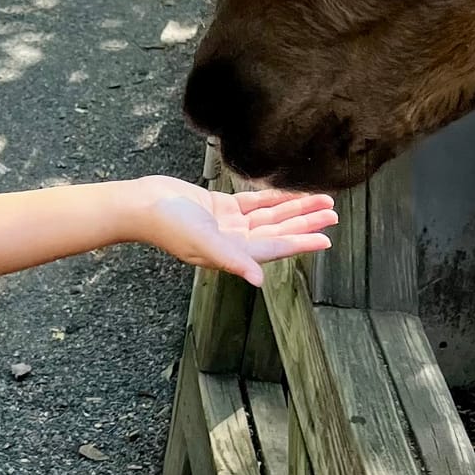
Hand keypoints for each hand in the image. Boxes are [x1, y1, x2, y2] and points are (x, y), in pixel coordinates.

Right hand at [128, 177, 334, 285]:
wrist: (142, 204)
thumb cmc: (167, 225)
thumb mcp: (203, 242)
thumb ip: (232, 259)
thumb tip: (259, 280)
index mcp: (234, 252)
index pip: (276, 248)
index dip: (302, 242)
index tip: (326, 238)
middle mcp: (235, 241)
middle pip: (279, 231)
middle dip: (306, 223)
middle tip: (332, 213)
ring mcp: (228, 224)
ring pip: (270, 216)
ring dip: (293, 209)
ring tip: (319, 200)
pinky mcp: (220, 207)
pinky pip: (253, 203)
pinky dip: (271, 199)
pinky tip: (288, 194)